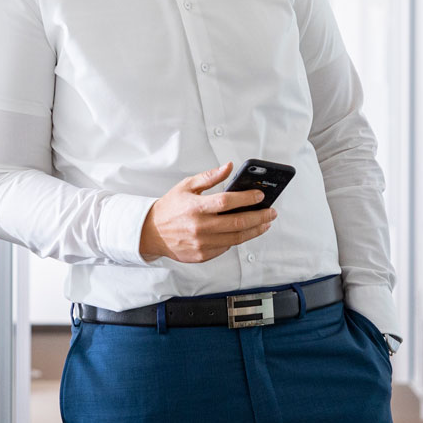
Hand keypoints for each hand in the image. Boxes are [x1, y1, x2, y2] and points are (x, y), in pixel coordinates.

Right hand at [139, 163, 275, 262]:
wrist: (151, 232)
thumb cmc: (170, 207)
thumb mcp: (186, 186)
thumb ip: (209, 177)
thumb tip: (229, 167)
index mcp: (196, 207)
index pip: (227, 201)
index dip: (247, 198)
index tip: (261, 195)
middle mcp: (199, 227)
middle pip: (237, 223)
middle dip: (259, 217)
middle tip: (271, 212)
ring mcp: (201, 244)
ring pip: (236, 238)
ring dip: (255, 230)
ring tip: (265, 223)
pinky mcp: (202, 255)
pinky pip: (226, 247)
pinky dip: (237, 239)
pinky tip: (244, 232)